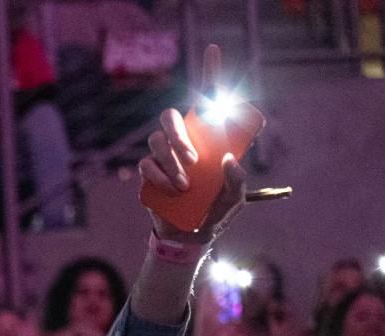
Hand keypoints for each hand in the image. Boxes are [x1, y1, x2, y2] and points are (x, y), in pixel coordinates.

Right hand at [138, 45, 245, 242]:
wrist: (189, 237)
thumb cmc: (215, 213)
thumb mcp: (235, 199)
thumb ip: (237, 181)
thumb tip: (227, 160)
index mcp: (208, 139)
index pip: (206, 101)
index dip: (209, 73)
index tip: (213, 50)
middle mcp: (184, 141)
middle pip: (171, 117)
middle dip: (180, 134)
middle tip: (194, 158)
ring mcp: (163, 156)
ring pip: (157, 141)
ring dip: (171, 159)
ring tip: (186, 184)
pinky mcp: (148, 174)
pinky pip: (147, 164)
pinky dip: (159, 176)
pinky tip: (172, 190)